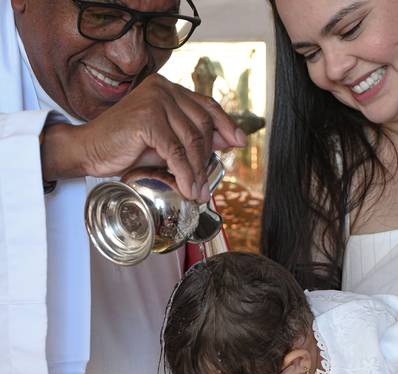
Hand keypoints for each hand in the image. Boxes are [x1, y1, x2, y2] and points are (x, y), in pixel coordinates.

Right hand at [41, 74, 245, 201]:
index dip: (225, 124)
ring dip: (197, 171)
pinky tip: (187, 188)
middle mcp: (163, 89)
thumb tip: (223, 141)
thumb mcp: (164, 140)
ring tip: (197, 192)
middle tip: (207, 183)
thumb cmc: (123, 146)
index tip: (239, 141)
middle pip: (201, 124)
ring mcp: (155, 100)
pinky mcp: (147, 118)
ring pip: (191, 140)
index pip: (205, 105)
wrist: (89, 149)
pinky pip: (176, 151)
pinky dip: (184, 173)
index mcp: (167, 88)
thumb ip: (190, 138)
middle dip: (207, 157)